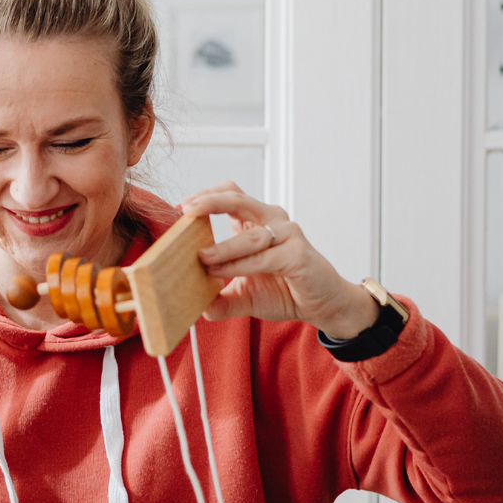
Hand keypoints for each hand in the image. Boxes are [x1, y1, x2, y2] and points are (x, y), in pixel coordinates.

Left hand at [179, 183, 379, 340]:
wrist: (322, 306)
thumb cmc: (285, 291)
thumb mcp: (244, 295)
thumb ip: (220, 298)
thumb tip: (193, 307)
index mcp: (256, 222)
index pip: (229, 194)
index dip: (204, 196)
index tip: (179, 208)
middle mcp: (272, 220)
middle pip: (237, 198)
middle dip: (209, 201)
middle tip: (185, 210)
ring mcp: (287, 234)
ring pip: (249, 234)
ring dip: (222, 247)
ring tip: (201, 258)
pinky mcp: (297, 254)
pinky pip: (263, 257)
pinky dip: (239, 264)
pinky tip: (220, 272)